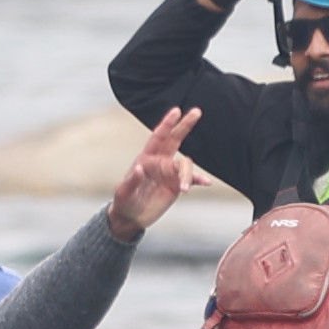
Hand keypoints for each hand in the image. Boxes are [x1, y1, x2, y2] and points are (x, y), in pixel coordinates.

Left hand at [105, 102, 201, 239]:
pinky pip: (191, 179)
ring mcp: (169, 173)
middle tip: (196, 111)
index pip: (158, 137)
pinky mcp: (176, 185)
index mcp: (146, 158)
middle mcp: (160, 162)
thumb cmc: (124, 201)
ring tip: (184, 188)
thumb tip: (141, 168)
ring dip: (188, 174)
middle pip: (175, 139)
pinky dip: (198, 179)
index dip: (167, 123)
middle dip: (185, 125)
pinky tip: (206, 183)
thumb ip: (132, 180)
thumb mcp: (123, 192)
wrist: (131, 217)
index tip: (176, 110)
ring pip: (185, 165)